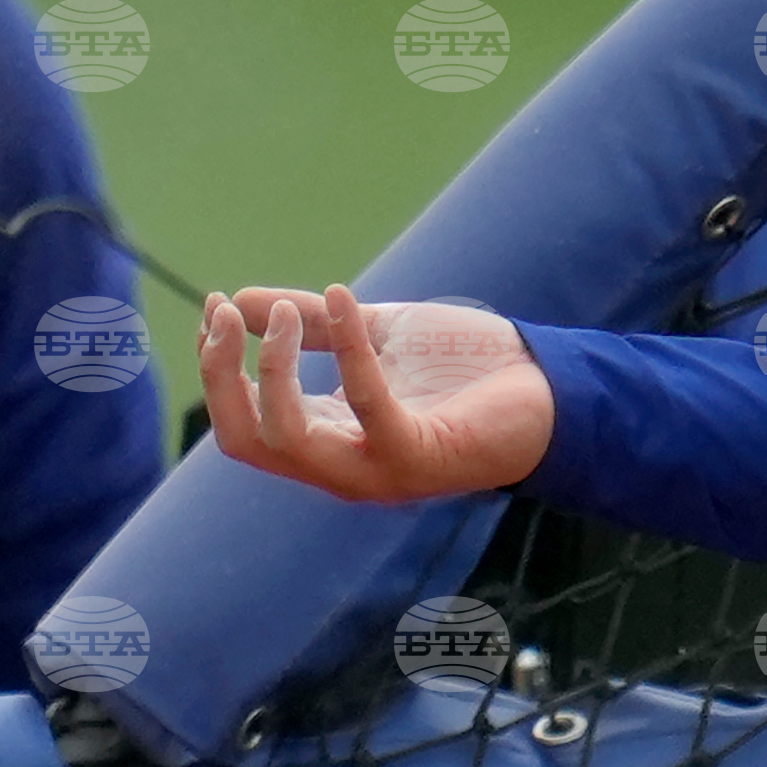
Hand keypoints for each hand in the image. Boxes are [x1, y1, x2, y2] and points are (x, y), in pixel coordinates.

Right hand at [198, 286, 552, 504]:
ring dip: (271, 369)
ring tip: (286, 311)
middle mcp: (343, 468)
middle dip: (220, 373)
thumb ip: (311, 324)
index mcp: (327, 441)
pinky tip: (343, 294)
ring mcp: (378, 471)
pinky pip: (365, 405)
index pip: (242, 423)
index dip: (216, 368)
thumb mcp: (375, 335)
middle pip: (245, 439)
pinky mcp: (419, 456)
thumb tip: (239, 301)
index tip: (215, 307)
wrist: (552, 387)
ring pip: (286, 437)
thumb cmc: (468, 370)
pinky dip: (347, 349)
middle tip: (224, 311)